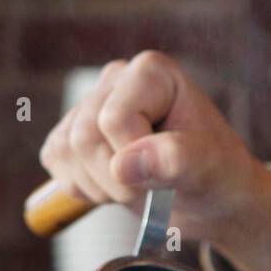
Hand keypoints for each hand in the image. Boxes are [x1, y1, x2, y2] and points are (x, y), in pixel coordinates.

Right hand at [39, 50, 270, 270]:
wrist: (210, 198)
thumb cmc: (216, 175)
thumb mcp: (207, 168)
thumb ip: (173, 160)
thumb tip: (124, 165)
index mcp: (151, 72)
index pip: (114, 120)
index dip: (136, 157)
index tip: (170, 170)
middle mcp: (116, 79)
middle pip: (83, 137)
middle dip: (118, 180)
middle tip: (155, 188)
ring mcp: (91, 104)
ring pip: (63, 150)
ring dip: (101, 187)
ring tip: (139, 186)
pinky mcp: (74, 131)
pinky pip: (54, 159)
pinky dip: (82, 187)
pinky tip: (115, 186)